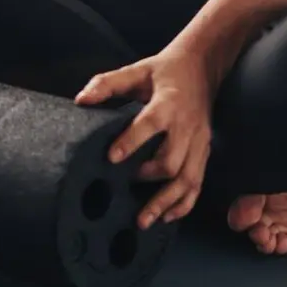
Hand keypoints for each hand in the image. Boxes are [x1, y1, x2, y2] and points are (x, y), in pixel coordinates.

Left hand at [75, 41, 217, 228]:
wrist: (202, 66)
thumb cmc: (164, 71)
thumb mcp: (136, 70)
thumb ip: (107, 84)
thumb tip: (80, 100)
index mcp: (168, 103)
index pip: (150, 124)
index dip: (131, 141)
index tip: (111, 158)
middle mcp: (186, 126)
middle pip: (171, 161)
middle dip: (147, 179)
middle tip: (124, 187)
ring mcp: (199, 141)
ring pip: (187, 179)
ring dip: (166, 202)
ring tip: (144, 220)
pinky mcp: (205, 151)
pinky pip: (198, 183)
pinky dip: (184, 203)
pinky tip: (167, 216)